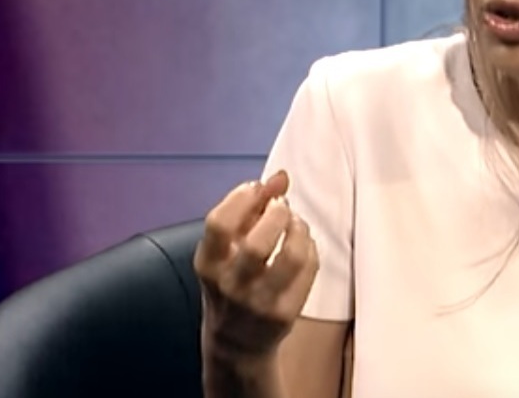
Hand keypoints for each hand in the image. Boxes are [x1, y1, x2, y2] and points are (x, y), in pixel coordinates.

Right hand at [194, 170, 319, 362]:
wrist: (236, 342)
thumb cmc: (231, 282)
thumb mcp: (227, 247)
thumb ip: (250, 208)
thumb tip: (280, 177)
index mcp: (208, 263)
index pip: (219, 223)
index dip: (243, 197)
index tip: (257, 188)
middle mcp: (230, 285)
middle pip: (258, 242)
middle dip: (277, 213)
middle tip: (281, 206)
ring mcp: (259, 302)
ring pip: (291, 257)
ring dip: (299, 230)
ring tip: (295, 224)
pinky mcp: (285, 313)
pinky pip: (308, 270)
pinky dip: (310, 247)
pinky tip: (303, 245)